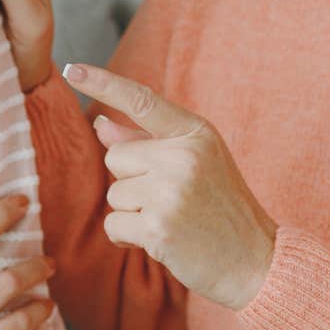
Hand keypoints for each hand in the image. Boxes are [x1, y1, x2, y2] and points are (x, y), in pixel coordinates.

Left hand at [61, 63, 277, 310]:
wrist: (256, 261)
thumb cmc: (221, 210)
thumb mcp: (194, 163)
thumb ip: (147, 142)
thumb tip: (100, 123)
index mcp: (195, 133)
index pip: (141, 100)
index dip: (103, 83)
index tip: (73, 68)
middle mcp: (184, 156)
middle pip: (115, 157)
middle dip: (131, 181)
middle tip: (170, 200)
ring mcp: (171, 191)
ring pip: (113, 193)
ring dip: (132, 212)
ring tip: (171, 220)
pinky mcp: (159, 226)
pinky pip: (114, 224)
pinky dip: (127, 237)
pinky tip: (160, 240)